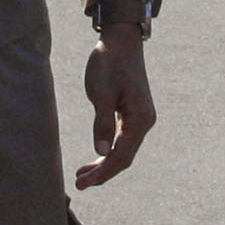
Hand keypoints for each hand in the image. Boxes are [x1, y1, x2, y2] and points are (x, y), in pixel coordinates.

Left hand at [77, 25, 155, 187]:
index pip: (122, 156)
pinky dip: (108, 150)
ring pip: (124, 149)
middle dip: (103, 172)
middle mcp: (144, 121)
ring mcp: (139, 117)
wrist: (120, 40)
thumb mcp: (101, 93)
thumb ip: (102, 123)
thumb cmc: (109, 62)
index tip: (83, 184)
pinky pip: (122, 138)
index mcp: (140, 119)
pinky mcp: (132, 112)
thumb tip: (103, 152)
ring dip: (104, 163)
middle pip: (124, 157)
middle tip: (80, 184)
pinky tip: (97, 156)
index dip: (103, 172)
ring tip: (83, 176)